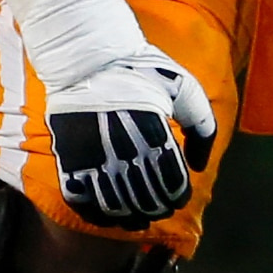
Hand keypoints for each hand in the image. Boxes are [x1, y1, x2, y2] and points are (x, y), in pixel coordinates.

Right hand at [0, 0, 217, 228]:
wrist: (87, 56)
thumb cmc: (140, 70)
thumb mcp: (184, 89)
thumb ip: (203, 127)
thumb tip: (200, 165)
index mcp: (157, 135)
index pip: (172, 185)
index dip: (178, 196)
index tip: (177, 195)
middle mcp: (125, 150)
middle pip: (146, 200)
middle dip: (156, 207)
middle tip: (159, 207)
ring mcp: (95, 157)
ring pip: (116, 206)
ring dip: (129, 215)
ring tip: (137, 215)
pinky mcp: (70, 159)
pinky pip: (83, 200)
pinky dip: (97, 213)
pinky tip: (108, 213)